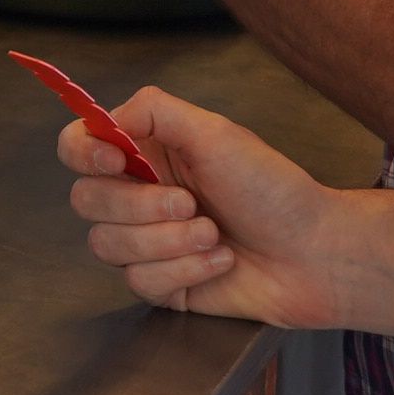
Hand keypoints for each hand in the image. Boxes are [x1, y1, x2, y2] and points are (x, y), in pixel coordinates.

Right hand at [62, 85, 355, 326]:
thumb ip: (153, 111)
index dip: (84, 154)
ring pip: (108, 246)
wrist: (315, 254)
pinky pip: (139, 282)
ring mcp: (148, 242)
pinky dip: (185, 270)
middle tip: (190, 203)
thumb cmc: (275, 190)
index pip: (78, 148)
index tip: (116, 159)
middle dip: (140, 207)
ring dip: (167, 242)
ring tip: (213, 234)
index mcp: (147, 153)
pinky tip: (220, 261)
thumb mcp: (216, 133)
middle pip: (86, 201)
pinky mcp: (162, 284)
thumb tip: (106, 116)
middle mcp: (140, 195)